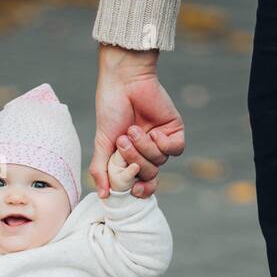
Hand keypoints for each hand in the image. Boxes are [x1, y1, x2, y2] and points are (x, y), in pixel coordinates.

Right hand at [90, 46, 185, 199]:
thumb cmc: (110, 109)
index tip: (134, 190)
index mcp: (131, 158)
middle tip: (123, 141)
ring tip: (133, 130)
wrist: (124, 82)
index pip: (141, 183)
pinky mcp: (174, 129)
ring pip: (160, 161)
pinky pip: (175, 149)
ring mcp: (161, 141)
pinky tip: (154, 132)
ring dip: (144, 148)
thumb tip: (103, 195)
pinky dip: (163, 144)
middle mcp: (147, 152)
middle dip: (135, 161)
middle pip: (150, 174)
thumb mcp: (102, 142)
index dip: (141, 190)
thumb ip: (101, 169)